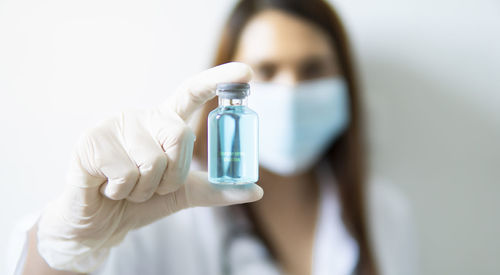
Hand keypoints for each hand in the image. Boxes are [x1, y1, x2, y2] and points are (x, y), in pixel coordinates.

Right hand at [36, 62, 262, 272]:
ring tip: (124, 187)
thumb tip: (256, 190)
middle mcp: (141, 116)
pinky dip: (120, 192)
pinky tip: (106, 188)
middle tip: (150, 185)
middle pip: (181, 135)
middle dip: (172, 176)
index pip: (191, 93)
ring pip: (153, 161)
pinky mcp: (91, 141)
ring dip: (143, 189)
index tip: (247, 72)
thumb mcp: (182, 194)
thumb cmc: (139, 202)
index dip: (217, 79)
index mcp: (163, 123)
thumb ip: (215, 189)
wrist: (99, 224)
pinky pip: (125, 173)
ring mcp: (114, 125)